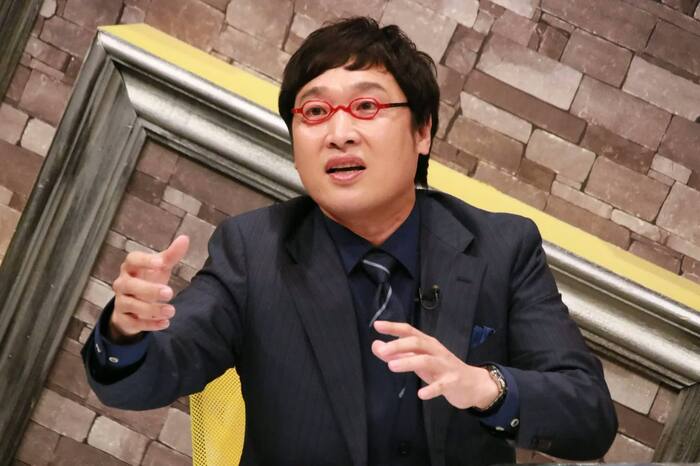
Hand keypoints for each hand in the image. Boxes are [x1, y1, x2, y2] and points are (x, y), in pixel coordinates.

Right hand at [110, 235, 189, 341]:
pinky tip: (165, 323)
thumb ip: (171, 255)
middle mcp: (122, 283)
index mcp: (131, 267)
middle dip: (149, 289)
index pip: (132, 259)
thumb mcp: (160, 268)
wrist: (131, 305)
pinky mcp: (124, 319)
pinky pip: (134, 322)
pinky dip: (149, 324)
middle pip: (130, 285)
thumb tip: (185, 238)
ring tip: (171, 311)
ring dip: (152, 309)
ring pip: (131, 305)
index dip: (145, 261)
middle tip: (169, 292)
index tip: (161, 263)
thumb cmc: (147, 280)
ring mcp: (121, 301)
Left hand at [371, 321, 498, 409]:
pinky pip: (441, 385)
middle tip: (381, 351)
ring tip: (392, 366)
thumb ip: (398, 354)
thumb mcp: (419, 360)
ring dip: (408, 362)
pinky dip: (431, 389)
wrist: (473, 384)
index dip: (394, 328)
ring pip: (426, 360)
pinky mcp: (453, 382)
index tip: (377, 325)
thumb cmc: (442, 370)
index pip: (409, 331)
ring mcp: (445, 366)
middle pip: (417, 343)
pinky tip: (421, 394)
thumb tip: (376, 346)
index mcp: (427, 344)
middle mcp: (436, 351)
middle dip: (399, 345)